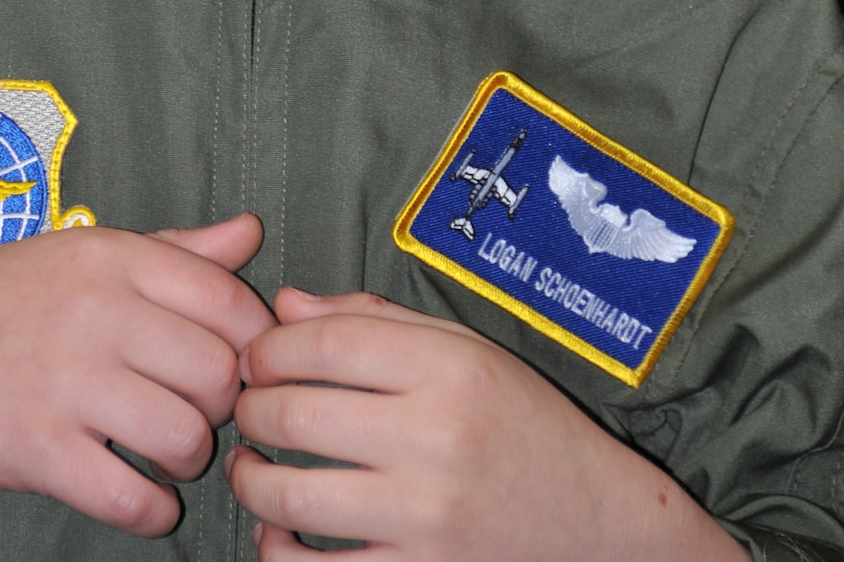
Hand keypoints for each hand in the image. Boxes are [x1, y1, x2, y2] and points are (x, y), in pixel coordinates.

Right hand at [0, 215, 273, 561]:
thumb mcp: (76, 255)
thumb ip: (171, 250)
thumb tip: (250, 233)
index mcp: (109, 254)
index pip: (229, 300)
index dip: (249, 345)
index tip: (231, 366)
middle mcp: (93, 308)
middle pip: (219, 373)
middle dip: (221, 407)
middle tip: (194, 414)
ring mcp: (63, 380)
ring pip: (187, 437)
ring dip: (188, 461)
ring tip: (163, 454)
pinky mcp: (35, 450)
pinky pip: (133, 497)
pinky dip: (152, 511)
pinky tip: (141, 497)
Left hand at [228, 288, 742, 561]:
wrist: (597, 525)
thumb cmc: (525, 424)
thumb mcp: (467, 349)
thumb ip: (375, 321)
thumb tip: (286, 306)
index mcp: (449, 368)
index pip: (325, 342)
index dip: (270, 346)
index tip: (257, 355)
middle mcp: (436, 439)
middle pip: (297, 413)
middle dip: (250, 406)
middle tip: (246, 406)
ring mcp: (427, 518)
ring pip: (292, 494)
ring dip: (250, 478)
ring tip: (250, 465)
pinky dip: (278, 552)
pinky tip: (276, 530)